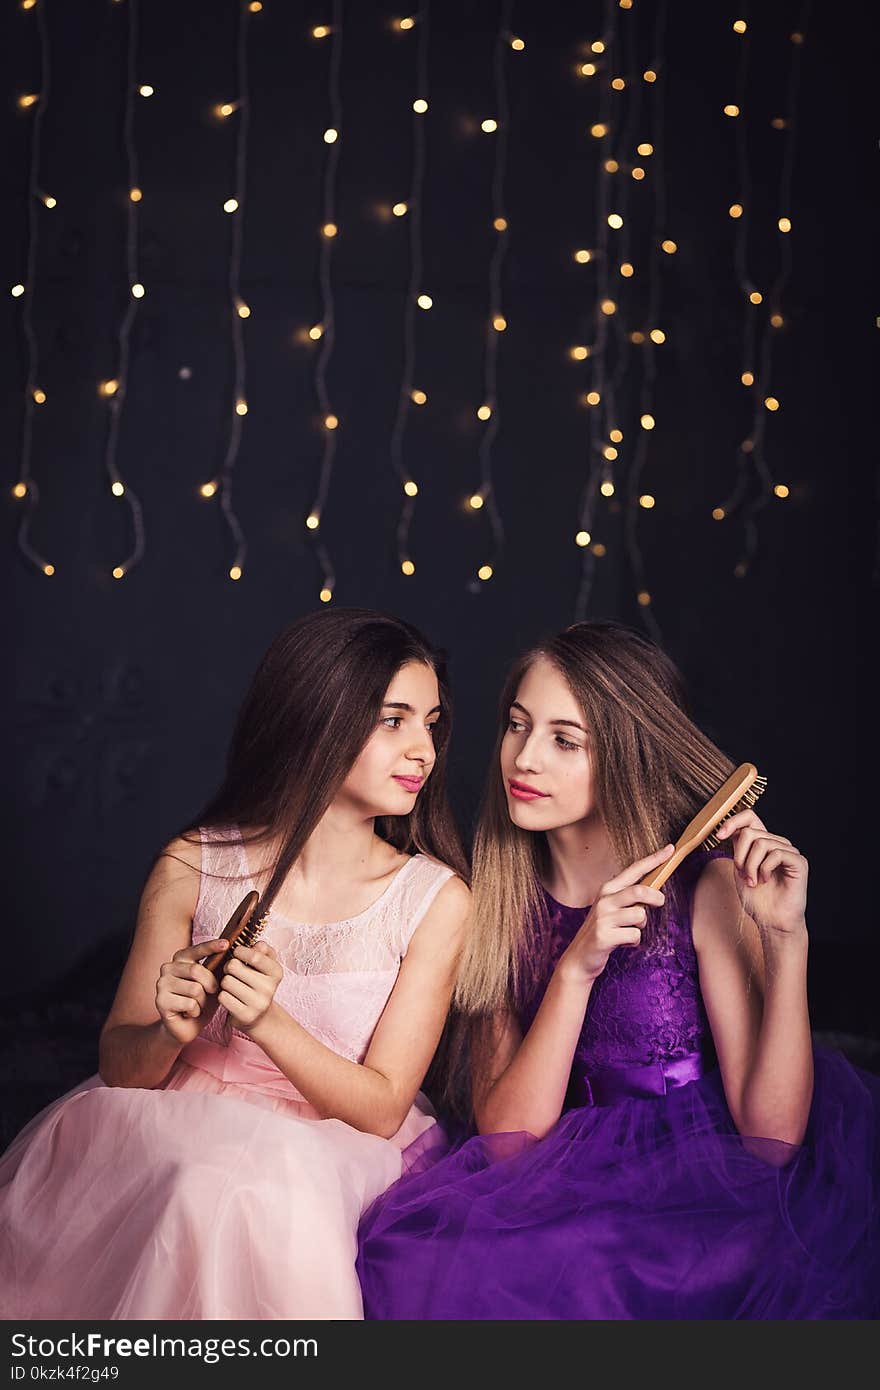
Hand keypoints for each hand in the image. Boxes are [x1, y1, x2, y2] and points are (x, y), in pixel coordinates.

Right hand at [156, 938, 225, 1044]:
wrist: (186, 1027)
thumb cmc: (201, 1001)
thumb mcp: (213, 983)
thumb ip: (217, 968)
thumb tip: (231, 954)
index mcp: (180, 959)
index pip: (197, 949)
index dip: (212, 946)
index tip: (227, 943)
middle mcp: (168, 967)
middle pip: (196, 970)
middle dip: (210, 985)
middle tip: (211, 994)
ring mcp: (161, 984)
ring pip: (194, 989)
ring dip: (202, 1002)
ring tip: (197, 1005)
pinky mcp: (160, 1001)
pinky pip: (189, 1004)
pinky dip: (195, 1011)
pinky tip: (189, 1013)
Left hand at [218, 940, 282, 1033]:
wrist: (260, 1016)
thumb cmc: (258, 985)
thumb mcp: (265, 965)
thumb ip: (263, 951)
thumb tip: (258, 945)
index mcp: (276, 972)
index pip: (254, 956)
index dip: (240, 951)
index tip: (237, 953)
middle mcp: (270, 988)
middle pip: (233, 967)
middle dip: (229, 967)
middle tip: (232, 971)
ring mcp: (258, 1004)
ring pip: (226, 982)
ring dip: (225, 982)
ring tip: (232, 985)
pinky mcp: (246, 1016)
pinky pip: (223, 997)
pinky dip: (223, 996)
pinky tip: (230, 997)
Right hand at [556, 845, 673, 984]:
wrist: (580, 957)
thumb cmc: (602, 930)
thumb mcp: (612, 908)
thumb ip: (629, 898)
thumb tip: (655, 891)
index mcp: (608, 889)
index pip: (634, 869)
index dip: (654, 859)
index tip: (671, 849)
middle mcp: (604, 900)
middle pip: (640, 891)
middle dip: (656, 898)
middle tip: (660, 903)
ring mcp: (603, 917)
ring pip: (640, 916)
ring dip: (641, 926)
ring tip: (630, 931)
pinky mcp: (604, 935)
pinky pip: (634, 936)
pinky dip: (634, 942)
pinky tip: (622, 943)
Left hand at [715, 810, 807, 935]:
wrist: (770, 920)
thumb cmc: (756, 898)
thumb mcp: (740, 868)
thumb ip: (738, 847)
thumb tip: (729, 828)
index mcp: (762, 842)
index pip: (749, 817)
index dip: (733, 821)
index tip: (719, 835)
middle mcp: (776, 843)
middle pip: (749, 832)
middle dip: (740, 856)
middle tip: (743, 875)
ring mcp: (789, 851)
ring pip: (761, 843)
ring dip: (751, 865)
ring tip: (754, 881)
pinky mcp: (799, 862)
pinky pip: (776, 853)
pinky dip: (765, 869)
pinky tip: (766, 880)